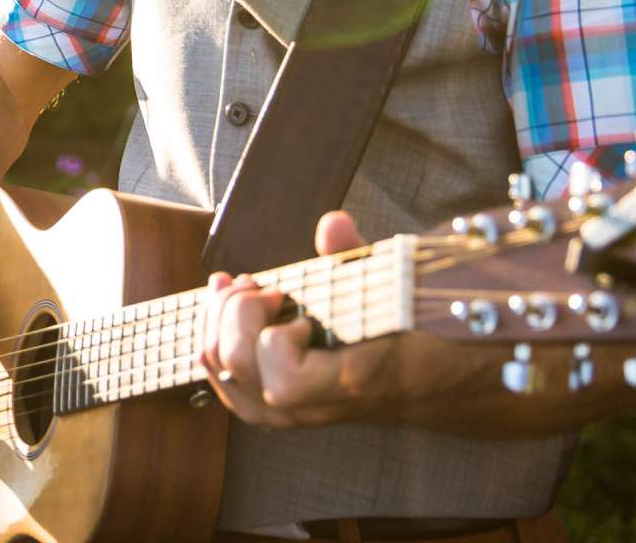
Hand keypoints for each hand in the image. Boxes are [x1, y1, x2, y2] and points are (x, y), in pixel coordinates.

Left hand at [198, 210, 406, 428]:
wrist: (423, 380)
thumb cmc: (408, 330)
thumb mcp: (391, 291)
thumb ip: (355, 259)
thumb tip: (333, 224)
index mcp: (343, 386)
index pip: (283, 379)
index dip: (277, 336)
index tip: (300, 309)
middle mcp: (306, 408)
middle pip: (235, 363)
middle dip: (237, 310)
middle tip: (263, 287)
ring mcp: (283, 412)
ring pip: (217, 367)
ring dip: (219, 315)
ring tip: (244, 287)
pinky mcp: (267, 404)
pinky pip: (218, 372)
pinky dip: (213, 329)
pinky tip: (226, 296)